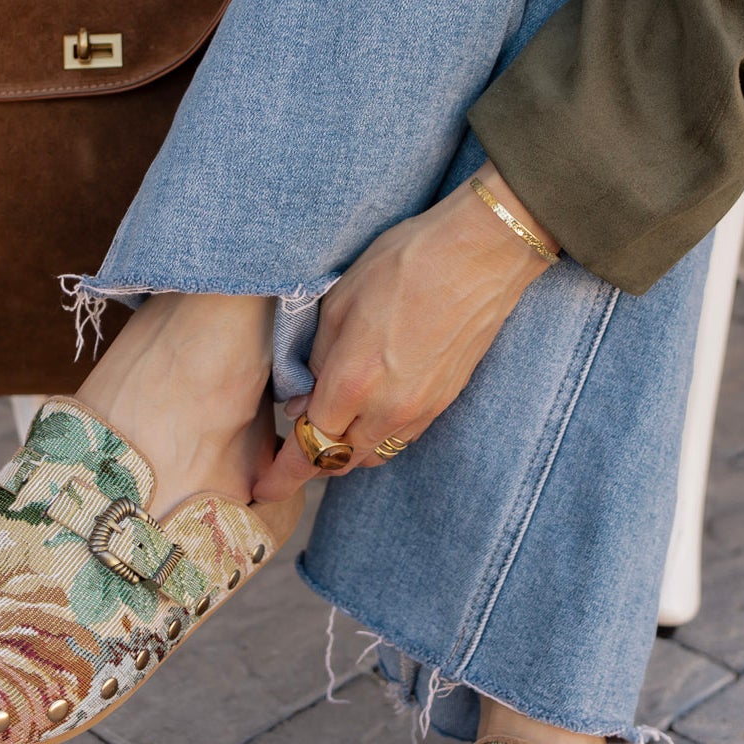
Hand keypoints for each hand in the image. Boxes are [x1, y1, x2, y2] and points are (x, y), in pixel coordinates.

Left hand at [253, 170, 558, 502]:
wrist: (479, 255)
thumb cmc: (404, 263)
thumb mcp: (339, 301)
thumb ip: (315, 360)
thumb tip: (301, 401)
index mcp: (352, 383)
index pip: (308, 450)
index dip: (282, 476)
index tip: (264, 488)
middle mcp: (388, 409)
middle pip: (340, 461)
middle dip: (313, 458)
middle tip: (295, 442)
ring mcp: (421, 409)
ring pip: (373, 453)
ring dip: (348, 447)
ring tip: (334, 419)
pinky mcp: (445, 401)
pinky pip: (402, 437)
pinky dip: (379, 433)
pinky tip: (373, 404)